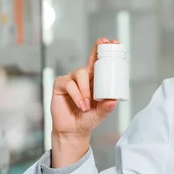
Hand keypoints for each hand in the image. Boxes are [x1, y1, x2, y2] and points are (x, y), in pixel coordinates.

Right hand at [50, 38, 118, 166]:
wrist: (73, 130)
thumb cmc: (87, 119)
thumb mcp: (100, 113)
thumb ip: (106, 107)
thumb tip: (114, 101)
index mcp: (94, 81)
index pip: (100, 63)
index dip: (104, 52)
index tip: (113, 42)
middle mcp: (83, 78)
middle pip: (90, 61)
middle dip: (97, 51)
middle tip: (103, 43)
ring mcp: (71, 80)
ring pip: (80, 74)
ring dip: (85, 90)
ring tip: (87, 105)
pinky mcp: (60, 86)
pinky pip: (69, 84)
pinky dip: (76, 94)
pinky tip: (80, 104)